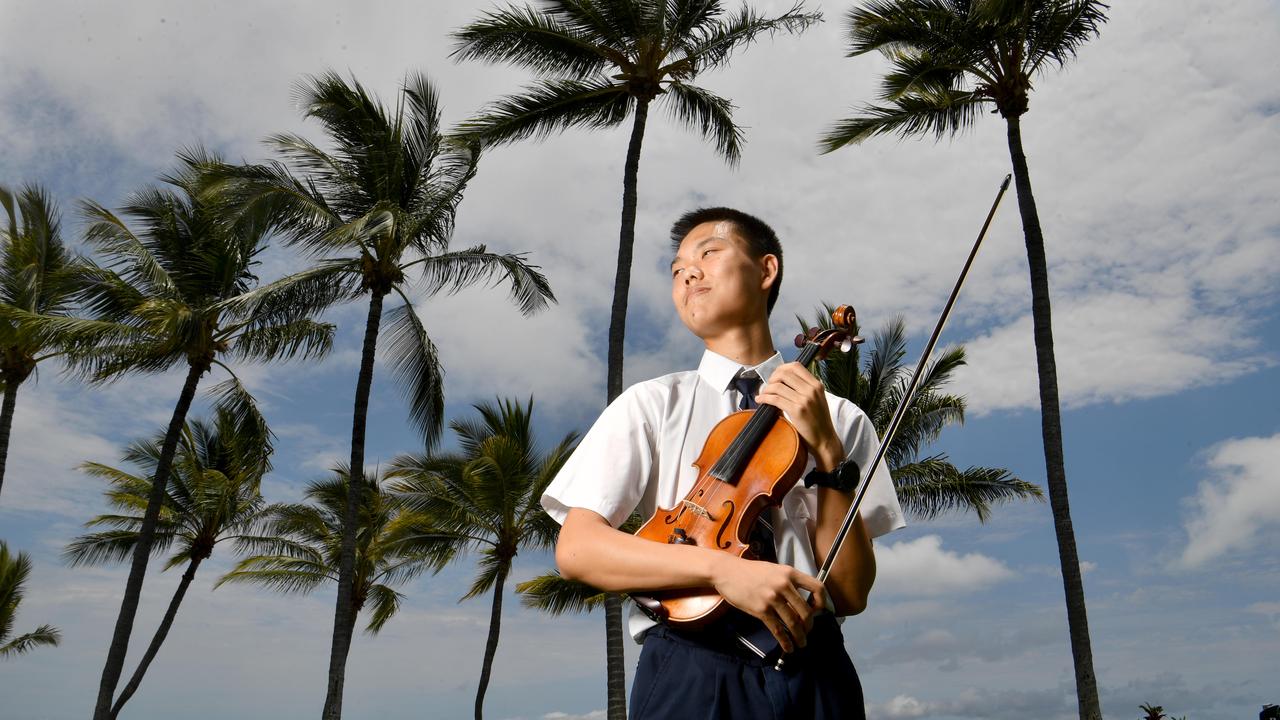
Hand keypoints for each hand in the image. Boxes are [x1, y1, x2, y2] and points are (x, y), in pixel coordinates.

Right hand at [709, 554, 827, 652]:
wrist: (727, 572)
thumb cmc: (751, 571)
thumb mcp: (774, 570)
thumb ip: (788, 581)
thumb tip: (801, 599)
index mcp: (790, 573)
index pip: (817, 587)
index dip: (822, 602)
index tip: (819, 611)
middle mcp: (784, 585)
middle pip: (806, 611)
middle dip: (809, 626)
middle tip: (808, 632)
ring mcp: (772, 598)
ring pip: (793, 623)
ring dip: (800, 637)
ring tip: (801, 643)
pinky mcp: (761, 610)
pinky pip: (778, 630)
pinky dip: (785, 641)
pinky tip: (788, 647)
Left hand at [755, 362, 843, 470]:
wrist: (825, 439)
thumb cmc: (819, 421)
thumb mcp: (817, 399)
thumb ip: (805, 388)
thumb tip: (783, 380)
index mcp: (816, 385)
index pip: (795, 366)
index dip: (781, 369)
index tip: (775, 377)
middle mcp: (811, 390)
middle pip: (784, 374)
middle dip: (772, 378)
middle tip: (767, 386)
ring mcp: (805, 400)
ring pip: (778, 386)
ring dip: (766, 389)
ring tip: (763, 394)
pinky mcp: (797, 410)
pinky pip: (775, 399)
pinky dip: (764, 398)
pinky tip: (760, 400)